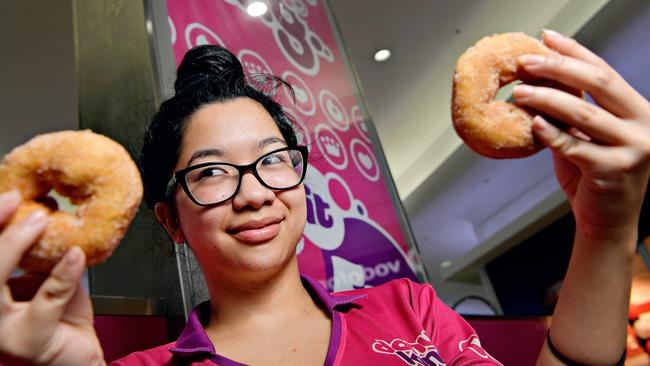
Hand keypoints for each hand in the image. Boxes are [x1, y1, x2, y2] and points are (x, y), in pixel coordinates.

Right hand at [0, 191, 104, 365]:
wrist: (77, 358)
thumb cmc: (58, 319)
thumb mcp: (42, 277)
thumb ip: (37, 251)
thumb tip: (41, 209)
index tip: (7, 195)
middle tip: (17, 199)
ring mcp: (0, 330)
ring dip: (14, 246)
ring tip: (40, 220)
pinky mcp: (29, 340)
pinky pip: (46, 301)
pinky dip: (62, 274)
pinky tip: (76, 255)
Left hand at [513, 29, 649, 243]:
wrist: (607, 222)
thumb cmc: (592, 177)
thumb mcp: (583, 137)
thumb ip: (568, 112)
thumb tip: (536, 80)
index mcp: (637, 110)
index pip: (604, 71)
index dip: (575, 52)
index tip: (547, 38)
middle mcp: (643, 124)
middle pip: (599, 83)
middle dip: (558, 67)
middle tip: (525, 61)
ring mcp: (634, 147)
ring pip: (585, 113)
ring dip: (547, 99)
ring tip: (519, 92)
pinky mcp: (615, 170)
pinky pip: (577, 147)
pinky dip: (552, 134)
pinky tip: (533, 123)